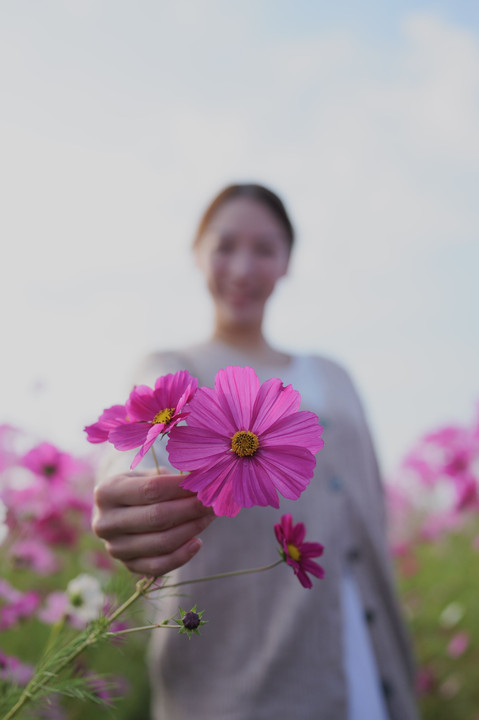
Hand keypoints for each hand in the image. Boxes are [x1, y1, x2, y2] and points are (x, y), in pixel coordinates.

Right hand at [92, 468, 214, 576]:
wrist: (121, 510)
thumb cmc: (140, 487)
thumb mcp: (149, 475)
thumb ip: (172, 477)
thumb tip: (204, 478)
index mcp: (106, 492)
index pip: (151, 489)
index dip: (181, 487)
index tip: (205, 483)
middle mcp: (104, 522)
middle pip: (157, 517)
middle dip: (191, 508)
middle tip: (213, 501)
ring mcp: (114, 548)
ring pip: (161, 542)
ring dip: (192, 529)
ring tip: (209, 517)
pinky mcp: (127, 566)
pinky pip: (159, 566)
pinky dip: (182, 555)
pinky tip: (198, 542)